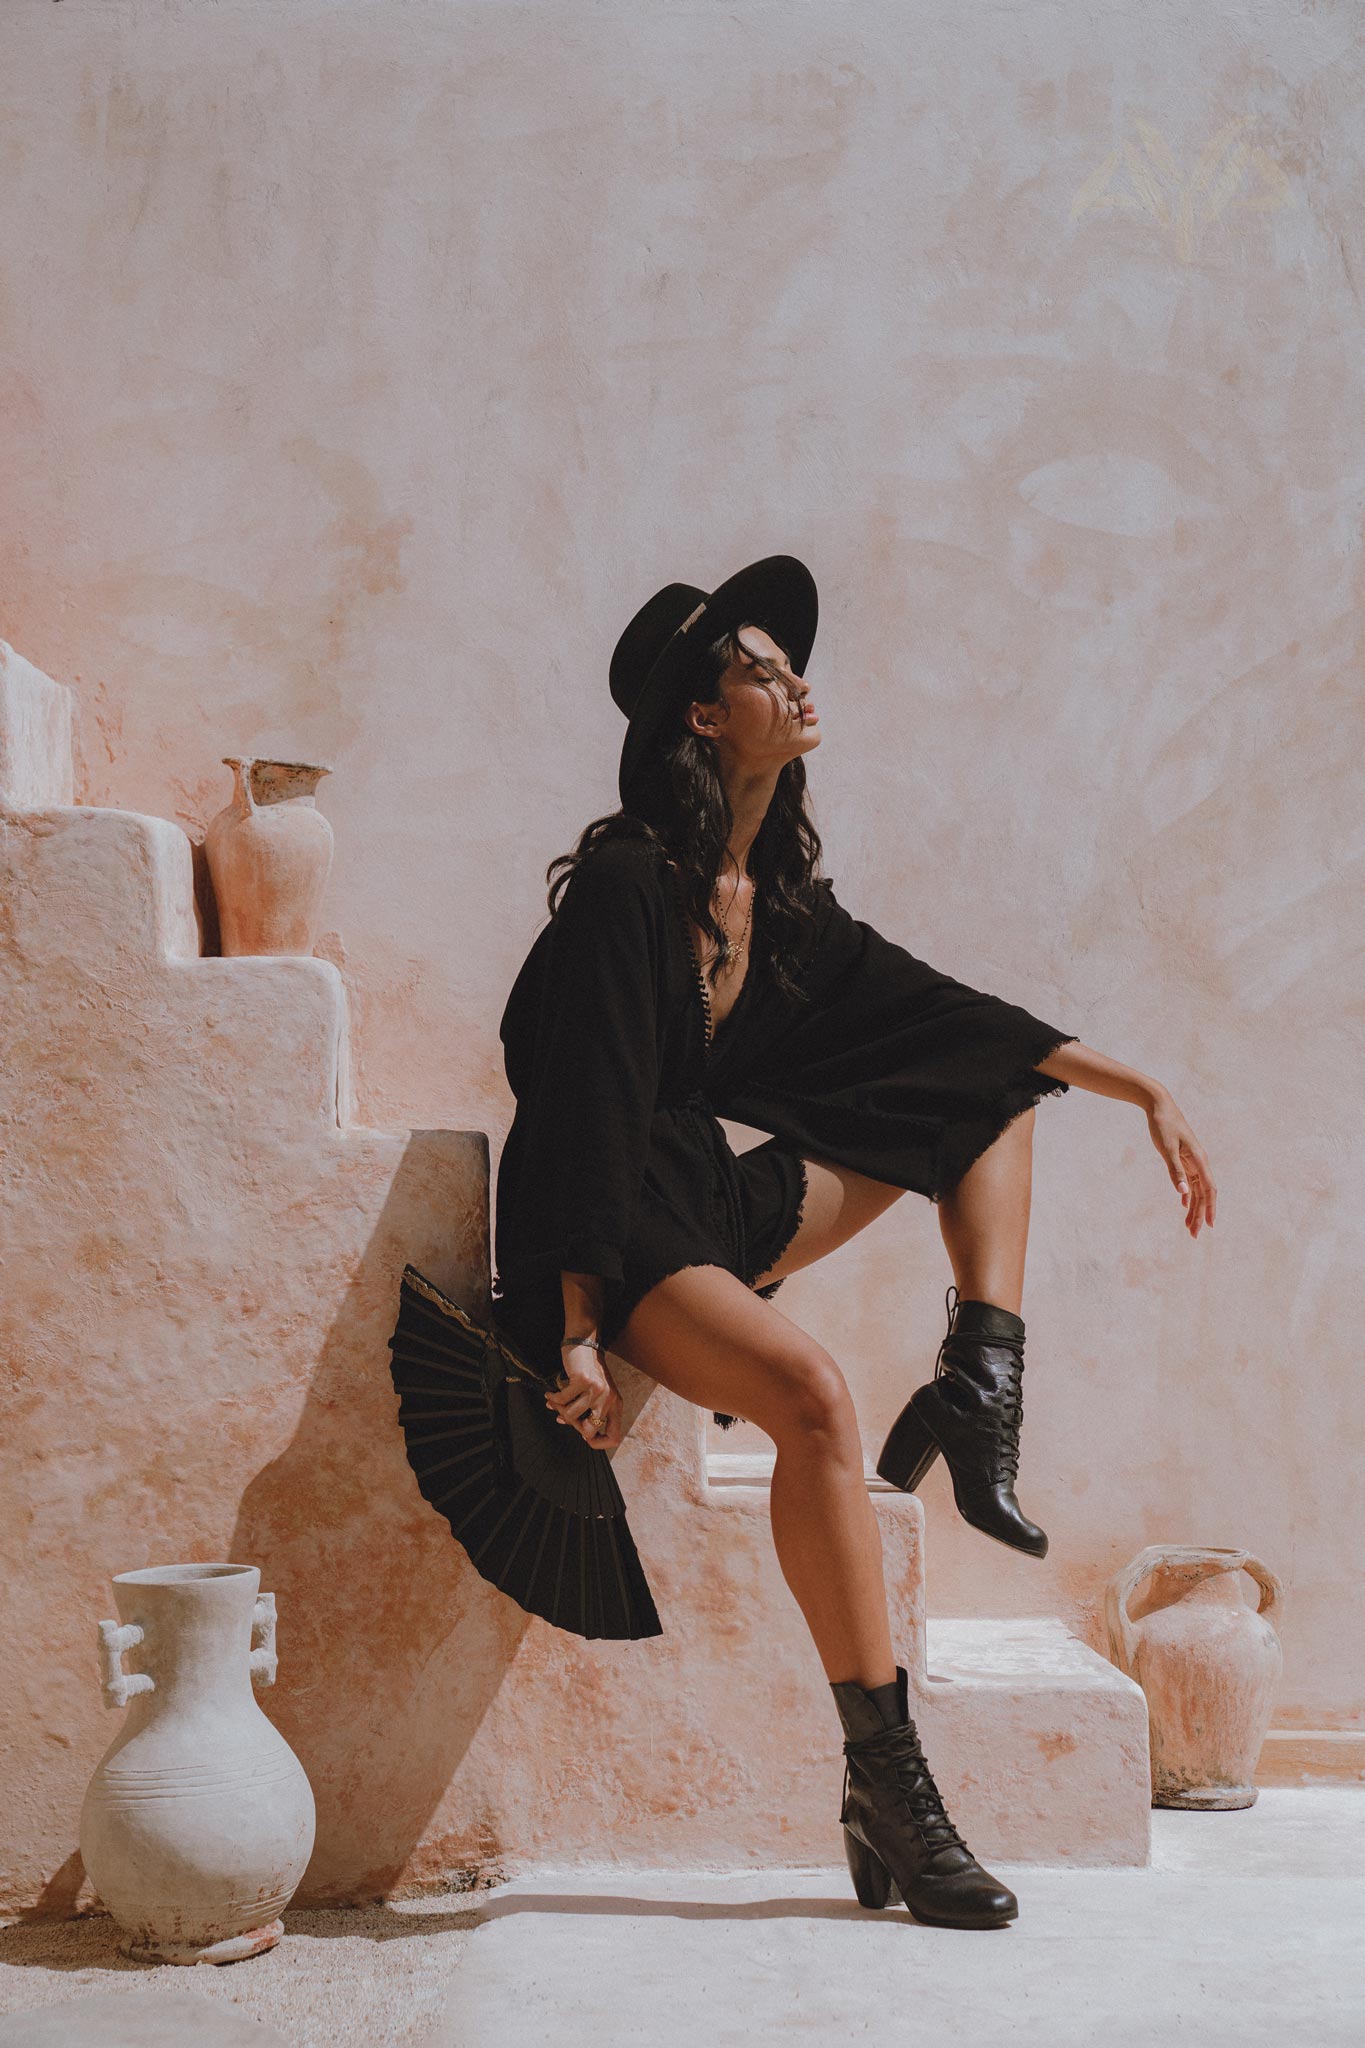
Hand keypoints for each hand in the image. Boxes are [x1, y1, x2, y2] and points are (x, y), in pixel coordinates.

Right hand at [545, 1338, 622, 1449]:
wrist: (585, 1343)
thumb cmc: (589, 1370)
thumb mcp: (596, 1392)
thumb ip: (587, 1410)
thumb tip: (565, 1423)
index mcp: (616, 1405)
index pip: (614, 1437)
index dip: (599, 1443)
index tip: (584, 1438)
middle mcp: (609, 1399)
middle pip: (589, 1431)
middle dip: (572, 1425)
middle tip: (563, 1415)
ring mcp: (597, 1390)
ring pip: (571, 1416)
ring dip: (559, 1410)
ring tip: (554, 1401)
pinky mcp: (583, 1381)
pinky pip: (562, 1401)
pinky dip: (553, 1399)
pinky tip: (550, 1394)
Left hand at [1146, 1091, 1216, 1237]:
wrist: (1158, 1105)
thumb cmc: (1163, 1125)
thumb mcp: (1166, 1149)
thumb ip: (1174, 1171)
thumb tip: (1183, 1193)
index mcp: (1199, 1160)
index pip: (1209, 1189)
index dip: (1210, 1208)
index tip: (1209, 1226)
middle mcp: (1199, 1162)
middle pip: (1203, 1193)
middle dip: (1199, 1214)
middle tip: (1193, 1235)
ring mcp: (1192, 1160)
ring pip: (1196, 1189)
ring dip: (1193, 1207)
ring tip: (1188, 1226)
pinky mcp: (1184, 1158)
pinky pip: (1189, 1180)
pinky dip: (1187, 1194)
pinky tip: (1183, 1205)